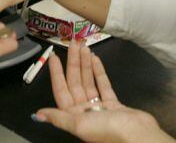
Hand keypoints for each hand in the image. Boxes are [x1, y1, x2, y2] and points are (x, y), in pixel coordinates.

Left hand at [33, 40, 175, 142]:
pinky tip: (95, 59)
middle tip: (73, 43)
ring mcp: (99, 107)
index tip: (54, 56)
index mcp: (74, 117)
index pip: (61, 90)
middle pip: (75, 82)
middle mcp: (84, 111)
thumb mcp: (79, 125)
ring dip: (85, 64)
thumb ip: (59, 117)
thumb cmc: (107, 131)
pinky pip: (103, 85)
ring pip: (89, 81)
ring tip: (84, 46)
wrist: (137, 136)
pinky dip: (99, 72)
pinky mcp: (113, 104)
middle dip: (73, 62)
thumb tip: (37, 114)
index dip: (56, 73)